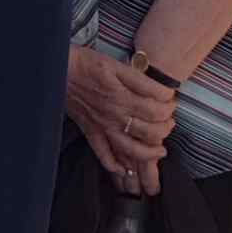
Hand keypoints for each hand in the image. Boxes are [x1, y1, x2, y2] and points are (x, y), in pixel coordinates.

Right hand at [65, 46, 174, 194]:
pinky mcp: (90, 131)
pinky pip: (102, 155)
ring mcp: (102, 127)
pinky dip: (114, 165)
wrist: (59, 69)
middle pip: (149, 132)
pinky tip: (124, 168)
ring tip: (160, 150)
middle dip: (165, 129)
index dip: (169, 108)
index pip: (156, 111)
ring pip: (130, 149)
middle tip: (170, 122)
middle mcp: (115, 116)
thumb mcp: (117, 66)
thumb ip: (141, 81)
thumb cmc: (88, 64)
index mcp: (123, 98)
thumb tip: (164, 92)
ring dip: (149, 153)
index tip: (172, 102)